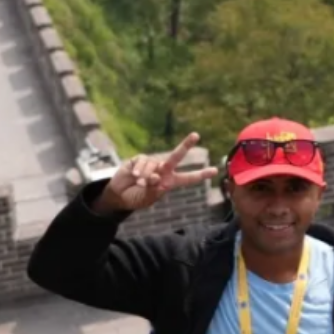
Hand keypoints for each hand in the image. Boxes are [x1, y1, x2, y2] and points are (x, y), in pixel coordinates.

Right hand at [91, 133, 218, 214]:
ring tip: (140, 183)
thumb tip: (157, 177)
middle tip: (196, 135)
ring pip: (154, 165)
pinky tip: (134, 175)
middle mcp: (163, 170)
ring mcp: (152, 164)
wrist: (119, 195)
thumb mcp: (147, 198)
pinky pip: (143, 162)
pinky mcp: (139, 159)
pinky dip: (139, 170)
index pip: (188, 178)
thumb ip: (154, 189)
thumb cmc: (136, 197)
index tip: (214, 170)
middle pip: (176, 156)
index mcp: (170, 182)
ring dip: (146, 176)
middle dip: (185, 145)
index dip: (200, 175)